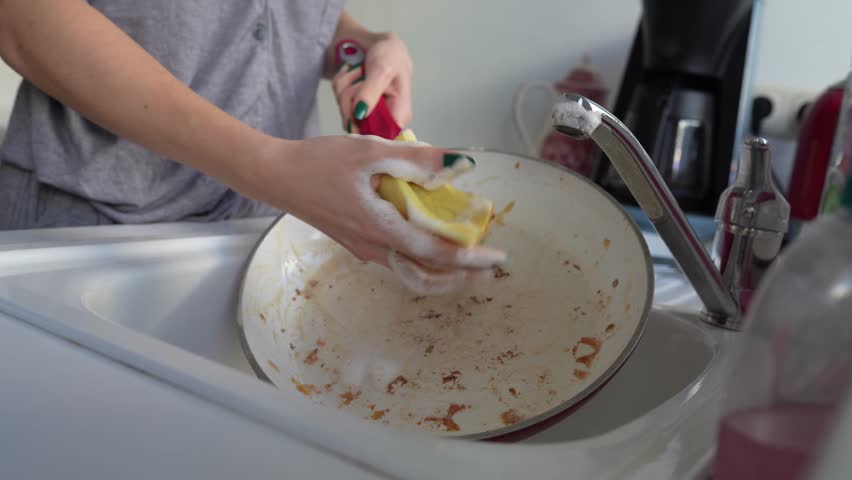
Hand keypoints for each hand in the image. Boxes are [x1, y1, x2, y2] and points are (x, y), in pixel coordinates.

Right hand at [258, 135, 506, 294]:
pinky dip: (422, 261)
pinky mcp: (357, 244)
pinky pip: (397, 261)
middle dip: (461, 278)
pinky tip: (432, 244)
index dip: (470, 259)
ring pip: (411, 272)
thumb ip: (416, 159)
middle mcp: (374, 248)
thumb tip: (458, 166)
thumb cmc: (319, 162)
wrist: (275, 176)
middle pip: (425, 276)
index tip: (498, 259)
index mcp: (380, 228)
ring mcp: (363, 250)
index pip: (434, 254)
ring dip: (442, 271)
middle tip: (489, 271)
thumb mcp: (370, 151)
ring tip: (468, 261)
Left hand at [331, 33, 412, 132]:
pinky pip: (339, 102)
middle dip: (351, 98)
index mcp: (399, 117)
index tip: (358, 106)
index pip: (378, 137)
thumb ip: (371, 92)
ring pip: (345, 112)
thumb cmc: (390, 55)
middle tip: (361, 77)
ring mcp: (367, 114)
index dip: (362, 125)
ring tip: (361, 71)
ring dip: (346, 86)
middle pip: (357, 125)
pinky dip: (342, 83)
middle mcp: (384, 120)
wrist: (378, 43)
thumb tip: (360, 114)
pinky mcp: (356, 108)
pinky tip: (354, 73)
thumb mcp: (382, 69)